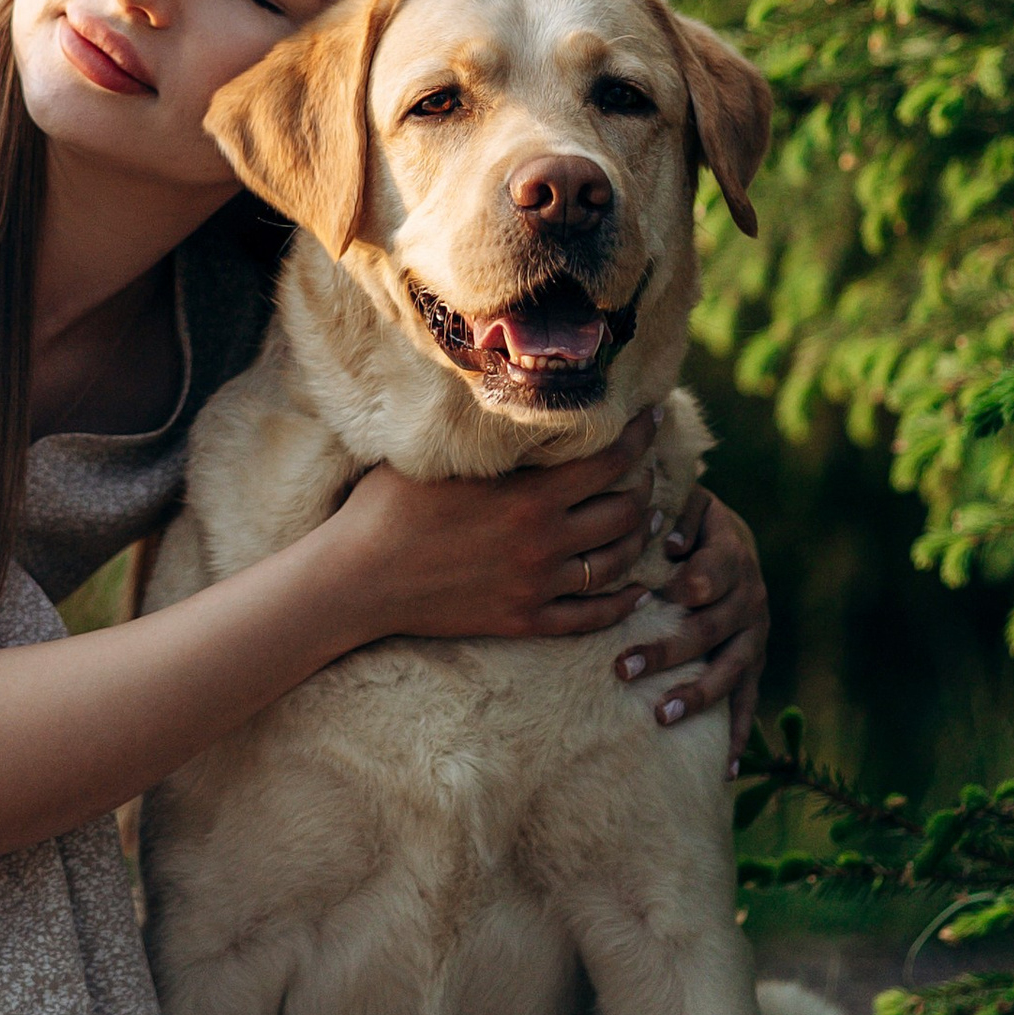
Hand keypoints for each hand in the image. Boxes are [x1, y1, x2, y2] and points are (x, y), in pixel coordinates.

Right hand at [331, 414, 662, 645]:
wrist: (358, 578)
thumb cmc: (388, 504)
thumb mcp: (443, 455)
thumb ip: (492, 436)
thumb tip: (517, 394)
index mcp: (530, 495)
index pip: (612, 460)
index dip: (643, 436)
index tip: (655, 418)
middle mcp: (545, 541)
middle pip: (627, 512)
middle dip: (647, 487)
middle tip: (647, 472)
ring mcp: (537, 585)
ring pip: (618, 563)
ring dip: (642, 539)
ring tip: (649, 521)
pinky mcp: (523, 620)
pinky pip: (591, 616)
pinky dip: (623, 603)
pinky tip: (637, 591)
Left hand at [615, 489, 769, 760]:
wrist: (732, 542)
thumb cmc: (693, 522)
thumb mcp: (691, 504)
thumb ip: (679, 517)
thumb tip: (668, 544)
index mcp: (733, 558)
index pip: (713, 575)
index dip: (692, 583)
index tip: (664, 594)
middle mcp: (750, 601)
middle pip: (710, 630)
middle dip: (667, 651)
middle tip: (622, 669)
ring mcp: (755, 637)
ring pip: (730, 672)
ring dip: (696, 696)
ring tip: (660, 716)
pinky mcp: (754, 664)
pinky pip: (749, 702)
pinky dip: (740, 736)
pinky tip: (726, 771)